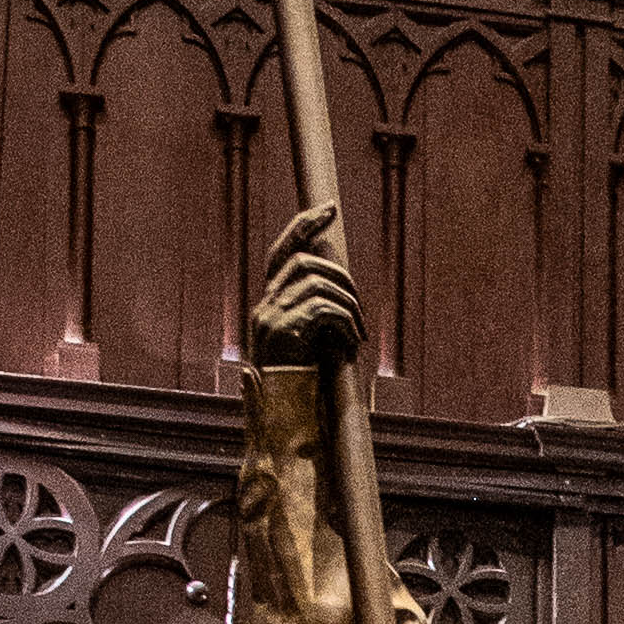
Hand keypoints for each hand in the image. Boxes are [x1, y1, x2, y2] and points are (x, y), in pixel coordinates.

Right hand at [247, 198, 368, 375]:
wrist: (281, 415)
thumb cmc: (299, 381)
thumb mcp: (305, 341)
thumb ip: (313, 312)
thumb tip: (342, 288)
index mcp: (269, 303)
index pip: (282, 251)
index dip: (304, 225)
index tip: (330, 208)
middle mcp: (265, 304)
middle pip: (304, 261)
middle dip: (340, 275)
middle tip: (359, 303)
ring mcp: (271, 316)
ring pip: (318, 282)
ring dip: (349, 304)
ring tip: (358, 332)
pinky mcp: (284, 331)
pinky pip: (324, 308)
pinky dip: (346, 321)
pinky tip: (353, 342)